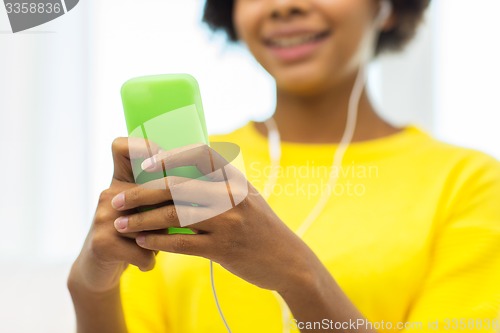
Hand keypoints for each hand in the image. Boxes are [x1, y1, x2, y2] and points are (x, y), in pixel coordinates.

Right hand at [68, 138, 160, 293]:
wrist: (96, 269)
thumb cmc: (133, 236)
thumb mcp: (146, 210)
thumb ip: (164, 195)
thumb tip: (201, 188)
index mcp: (121, 180)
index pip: (123, 147)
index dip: (144, 147)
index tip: (165, 165)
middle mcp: (110, 192)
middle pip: (152, 192)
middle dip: (170, 214)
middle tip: (175, 227)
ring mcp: (103, 216)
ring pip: (153, 225)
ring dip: (160, 241)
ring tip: (154, 247)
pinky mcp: (102, 242)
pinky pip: (143, 250)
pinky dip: (149, 260)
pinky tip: (145, 262)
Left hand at [111, 143, 319, 292]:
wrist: (287, 260)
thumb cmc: (261, 226)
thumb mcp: (247, 197)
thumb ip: (220, 185)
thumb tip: (182, 173)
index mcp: (236, 178)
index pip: (200, 153)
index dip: (170, 155)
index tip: (146, 165)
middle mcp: (232, 196)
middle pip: (177, 187)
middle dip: (140, 193)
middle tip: (116, 200)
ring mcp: (228, 222)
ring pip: (174, 216)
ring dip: (142, 220)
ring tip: (121, 224)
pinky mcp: (223, 249)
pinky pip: (181, 243)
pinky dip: (157, 242)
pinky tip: (141, 241)